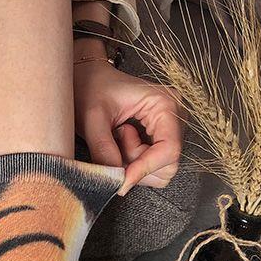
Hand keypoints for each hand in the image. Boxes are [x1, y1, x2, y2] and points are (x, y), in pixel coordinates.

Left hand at [74, 58, 182, 195]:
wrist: (87, 80)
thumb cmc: (90, 89)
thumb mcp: (92, 119)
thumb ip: (104, 150)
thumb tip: (118, 179)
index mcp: (165, 104)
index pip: (169, 149)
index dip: (145, 169)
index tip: (121, 180)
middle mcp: (173, 117)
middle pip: (167, 164)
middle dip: (138, 165)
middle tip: (115, 144)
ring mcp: (168, 129)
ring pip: (159, 170)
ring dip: (134, 165)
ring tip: (116, 138)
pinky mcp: (158, 139)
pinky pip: (150, 167)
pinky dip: (133, 164)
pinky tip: (120, 142)